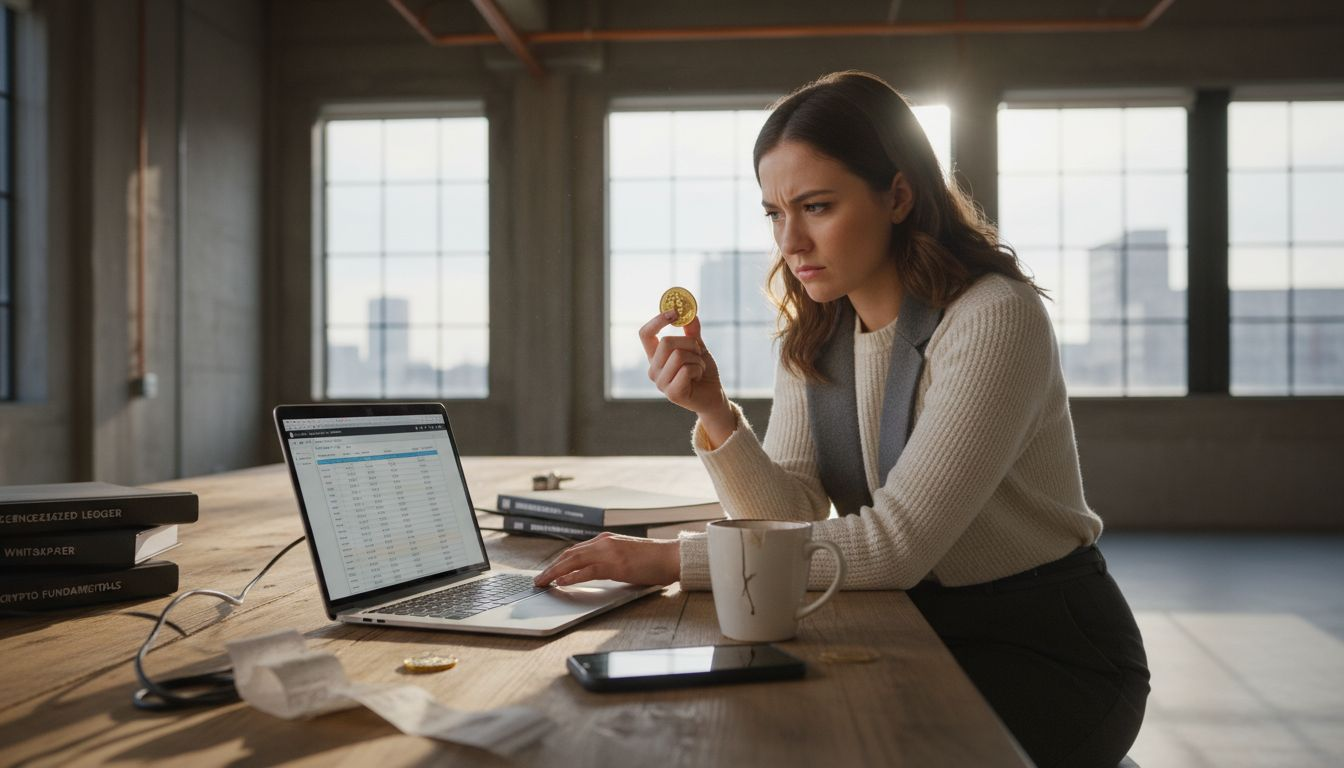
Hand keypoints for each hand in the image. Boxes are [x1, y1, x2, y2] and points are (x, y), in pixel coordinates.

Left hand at [532, 532, 680, 586]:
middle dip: (551, 567)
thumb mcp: (625, 558)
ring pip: (573, 560)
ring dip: (555, 572)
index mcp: (606, 540)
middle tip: (539, 578)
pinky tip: (561, 582)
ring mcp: (608, 551)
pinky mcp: (614, 564)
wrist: (671, 556)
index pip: (575, 550)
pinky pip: (587, 570)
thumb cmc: (653, 560)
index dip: (559, 561)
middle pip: (569, 554)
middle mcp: (604, 542)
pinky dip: (571, 576)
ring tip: (543, 581)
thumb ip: (607, 562)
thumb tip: (589, 573)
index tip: (548, 571)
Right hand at [638, 312, 729, 420]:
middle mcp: (653, 370)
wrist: (713, 395)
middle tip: (698, 352)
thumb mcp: (698, 347)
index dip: (657, 320)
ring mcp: (661, 383)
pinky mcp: (672, 394)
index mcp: (655, 357)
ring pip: (678, 355)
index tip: (674, 312)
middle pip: (666, 342)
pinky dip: (699, 369)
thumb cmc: (702, 372)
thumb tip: (689, 311)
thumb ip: (692, 331)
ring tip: (699, 368)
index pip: (645, 334)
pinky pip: (686, 369)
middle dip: (689, 343)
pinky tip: (698, 377)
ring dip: (697, 358)